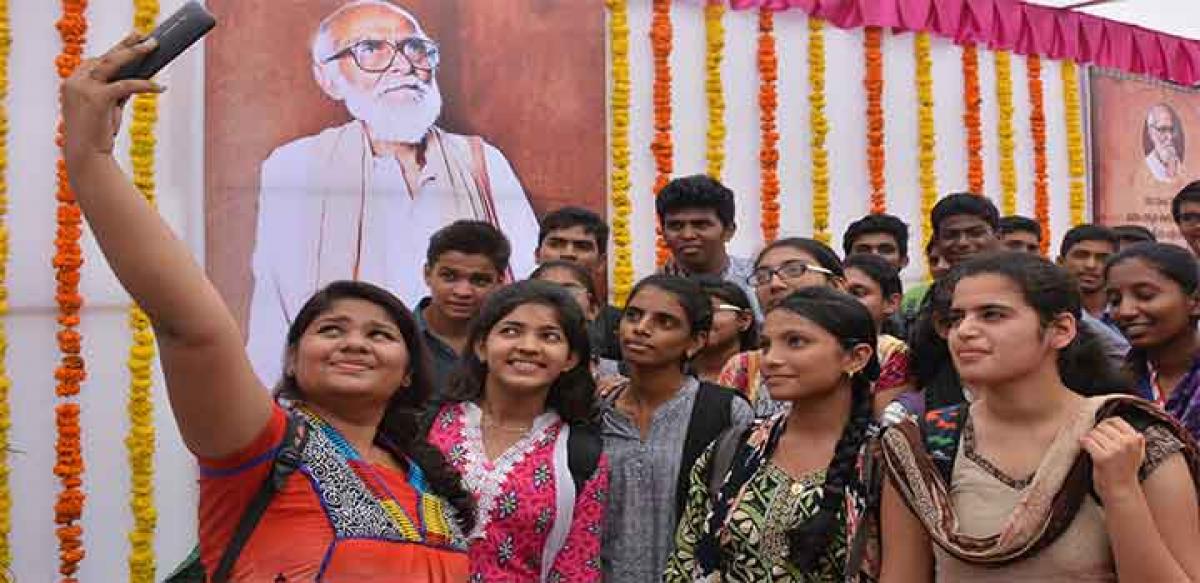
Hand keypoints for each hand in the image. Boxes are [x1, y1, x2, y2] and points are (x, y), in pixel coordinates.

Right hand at [60, 33, 163, 163]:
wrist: (87, 156)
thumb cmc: (97, 133)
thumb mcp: (106, 107)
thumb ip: (115, 91)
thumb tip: (137, 78)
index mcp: (73, 83)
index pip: (97, 62)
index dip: (116, 52)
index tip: (133, 43)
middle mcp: (75, 82)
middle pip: (105, 57)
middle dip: (126, 46)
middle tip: (146, 37)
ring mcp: (84, 89)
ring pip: (112, 63)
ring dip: (134, 52)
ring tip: (153, 46)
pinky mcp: (97, 99)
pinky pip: (125, 85)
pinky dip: (144, 84)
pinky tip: (160, 86)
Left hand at [1080, 417, 1145, 502]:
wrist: (1121, 491)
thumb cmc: (1126, 472)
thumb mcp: (1137, 453)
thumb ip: (1133, 438)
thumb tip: (1120, 424)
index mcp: (1136, 439)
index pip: (1115, 420)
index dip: (1105, 425)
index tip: (1102, 433)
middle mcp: (1127, 442)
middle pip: (1102, 426)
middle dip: (1096, 434)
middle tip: (1097, 445)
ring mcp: (1115, 450)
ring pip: (1093, 433)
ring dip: (1090, 440)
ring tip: (1094, 450)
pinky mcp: (1102, 457)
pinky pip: (1087, 441)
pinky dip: (1083, 444)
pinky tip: (1087, 450)